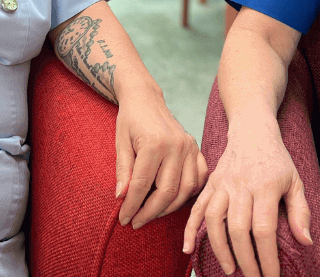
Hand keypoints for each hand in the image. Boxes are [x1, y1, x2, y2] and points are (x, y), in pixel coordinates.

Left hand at [113, 88, 207, 227]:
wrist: (145, 98)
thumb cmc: (130, 120)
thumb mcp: (120, 142)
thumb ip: (123, 170)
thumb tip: (122, 197)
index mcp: (154, 144)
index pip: (143, 185)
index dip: (132, 206)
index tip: (124, 219)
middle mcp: (175, 146)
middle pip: (166, 192)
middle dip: (150, 212)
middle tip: (136, 222)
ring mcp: (188, 147)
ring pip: (185, 190)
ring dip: (169, 207)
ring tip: (153, 213)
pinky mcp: (195, 148)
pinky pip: (199, 178)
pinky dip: (190, 193)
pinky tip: (175, 199)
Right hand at [182, 123, 311, 276]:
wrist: (252, 130)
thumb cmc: (277, 159)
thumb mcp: (295, 181)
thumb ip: (300, 212)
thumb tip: (306, 242)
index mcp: (265, 187)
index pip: (263, 229)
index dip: (266, 257)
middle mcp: (241, 185)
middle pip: (238, 229)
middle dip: (245, 259)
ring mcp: (222, 184)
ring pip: (215, 219)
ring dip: (220, 248)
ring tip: (229, 268)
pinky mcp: (210, 183)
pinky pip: (196, 207)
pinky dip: (189, 228)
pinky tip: (187, 248)